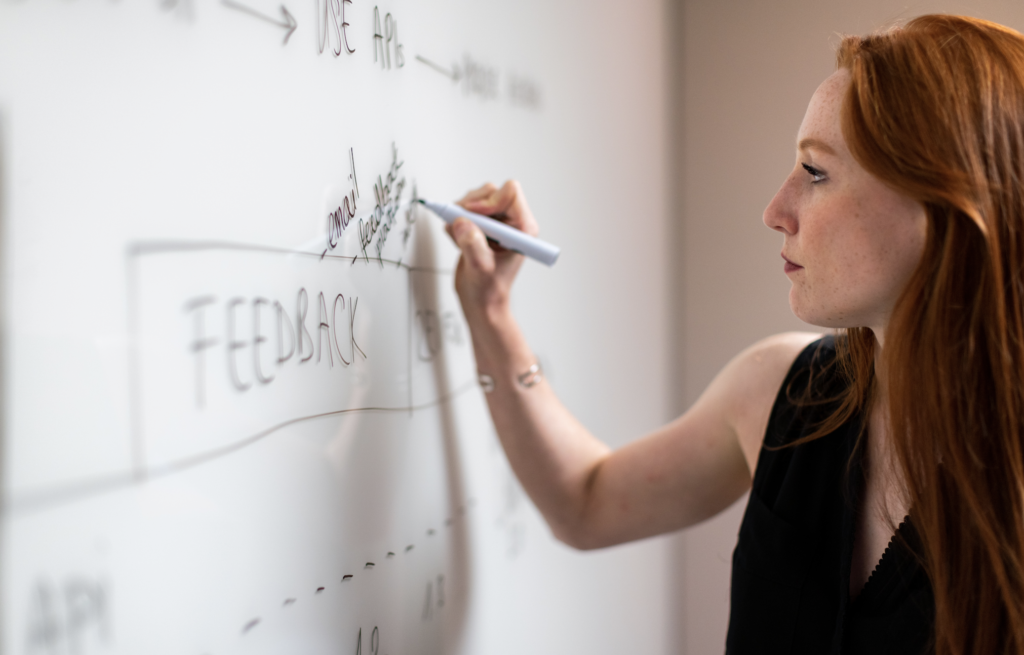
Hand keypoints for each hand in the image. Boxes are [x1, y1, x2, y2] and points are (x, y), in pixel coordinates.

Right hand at [446, 180, 539, 320]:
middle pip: (491, 192)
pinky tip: (457, 240)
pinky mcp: (481, 226)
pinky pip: (465, 210)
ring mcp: (496, 223)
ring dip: (461, 213)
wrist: (481, 302)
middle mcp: (512, 222)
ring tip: (458, 237)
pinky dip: (455, 221)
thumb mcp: (480, 269)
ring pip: (476, 198)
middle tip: (460, 224)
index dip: (489, 201)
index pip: (510, 193)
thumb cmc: (489, 291)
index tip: (473, 216)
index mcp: (523, 229)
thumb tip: (462, 222)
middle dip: (471, 206)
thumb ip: (473, 245)